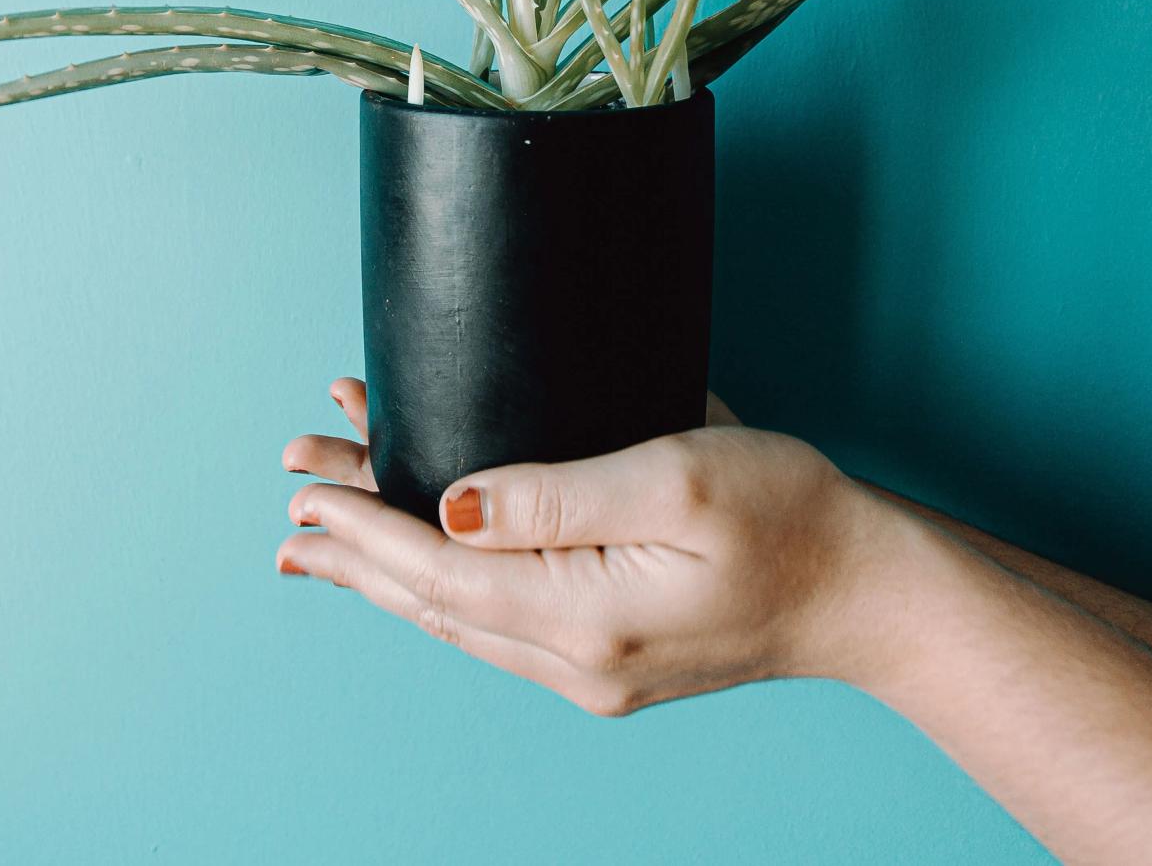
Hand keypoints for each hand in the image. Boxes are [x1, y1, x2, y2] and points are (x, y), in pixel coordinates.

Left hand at [277, 378, 928, 715]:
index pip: (439, 569)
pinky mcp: (608, 662)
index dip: (364, 526)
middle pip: (432, 603)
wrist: (866, 592)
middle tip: (285, 514)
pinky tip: (423, 564)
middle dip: (351, 554)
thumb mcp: (678, 478)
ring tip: (321, 540)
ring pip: (457, 619)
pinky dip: (442, 585)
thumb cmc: (792, 518)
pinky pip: (496, 624)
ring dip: (386, 572)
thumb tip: (453, 505)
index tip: (305, 488)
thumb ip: (557, 493)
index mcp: (584, 617)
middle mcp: (575, 663)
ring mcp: (591, 673)